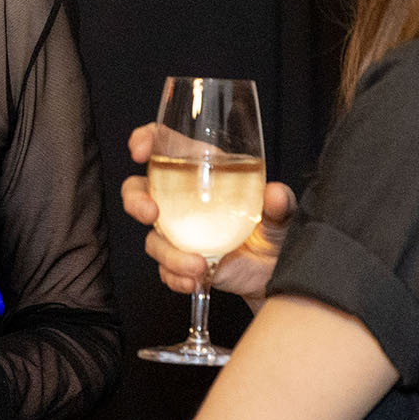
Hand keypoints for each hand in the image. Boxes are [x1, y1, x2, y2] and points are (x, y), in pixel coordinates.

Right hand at [123, 122, 296, 307]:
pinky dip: (175, 276)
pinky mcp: (182, 260)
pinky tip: (194, 280)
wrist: (276, 271)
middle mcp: (183, 198)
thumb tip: (274, 194)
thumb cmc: (275, 228)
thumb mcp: (283, 210)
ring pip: (152, 238)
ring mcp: (179, 231)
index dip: (146, 139)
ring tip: (197, 266)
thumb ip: (280, 202)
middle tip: (151, 213)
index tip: (140, 151)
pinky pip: (165, 269)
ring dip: (168, 253)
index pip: (165, 144)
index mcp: (203, 169)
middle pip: (139, 189)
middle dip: (135, 200)